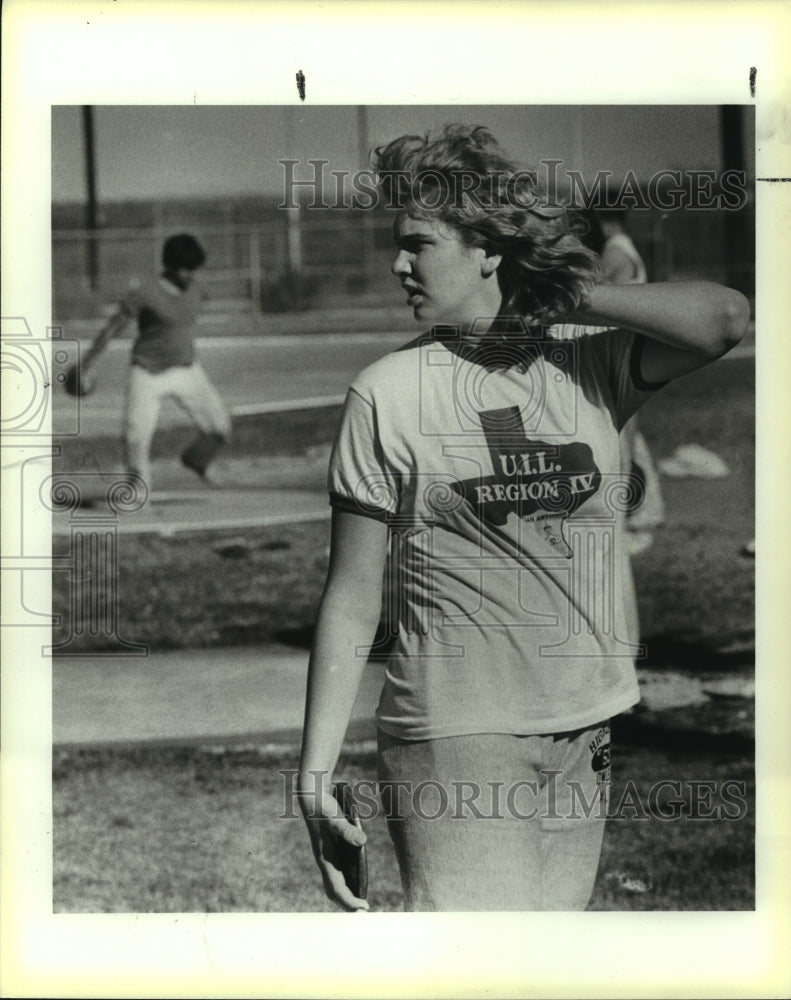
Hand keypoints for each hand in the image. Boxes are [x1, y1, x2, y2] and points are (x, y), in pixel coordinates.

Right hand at [298, 775, 368, 911]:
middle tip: (364, 911)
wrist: (312, 795)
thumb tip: (363, 841)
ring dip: (348, 894)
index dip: (349, 901)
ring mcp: (328, 856)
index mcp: (324, 858)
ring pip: (337, 882)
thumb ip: (347, 829)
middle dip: (348, 903)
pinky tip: (359, 879)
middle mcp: (325, 861)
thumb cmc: (322, 806)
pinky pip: (340, 872)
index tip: (364, 908)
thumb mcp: (334, 816)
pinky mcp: (332, 850)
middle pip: (335, 890)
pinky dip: (348, 881)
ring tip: (362, 901)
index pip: (336, 888)